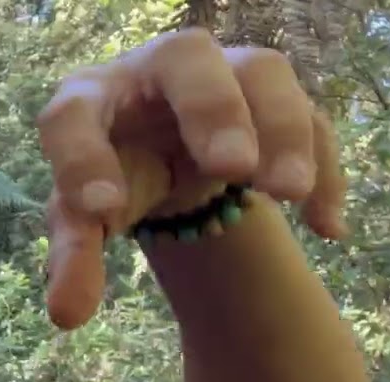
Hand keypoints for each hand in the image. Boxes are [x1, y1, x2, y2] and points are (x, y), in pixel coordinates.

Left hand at [35, 29, 347, 329]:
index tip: (103, 213)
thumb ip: (75, 259)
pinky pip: (311, 115)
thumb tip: (66, 316)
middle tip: (232, 166)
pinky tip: (323, 226)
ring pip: (262, 73)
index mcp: (89, 99)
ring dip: (282, 129)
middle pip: (184, 58)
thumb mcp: (85, 220)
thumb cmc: (112, 178)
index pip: (73, 116)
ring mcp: (222, 73)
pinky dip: (322, 165)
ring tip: (287, 192)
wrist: (162, 153)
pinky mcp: (272, 97)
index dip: (82, 160)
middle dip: (212, 108)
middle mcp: (155, 71)